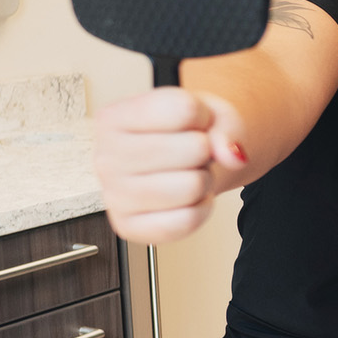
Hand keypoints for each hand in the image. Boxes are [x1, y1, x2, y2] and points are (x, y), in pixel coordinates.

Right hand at [93, 87, 247, 244]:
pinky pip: (187, 221)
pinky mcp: (128, 227)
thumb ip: (226, 127)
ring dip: (204, 180)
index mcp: (113, 118)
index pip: (181, 109)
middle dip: (206, 150)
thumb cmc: (183, 133)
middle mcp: (106, 157)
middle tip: (193, 152)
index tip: (194, 120)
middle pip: (193, 149)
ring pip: (192, 187)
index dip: (203, 115)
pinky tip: (187, 198)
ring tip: (188, 173)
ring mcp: (114, 196)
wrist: (177, 161)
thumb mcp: (208, 113)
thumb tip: (232, 155)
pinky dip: (201, 209)